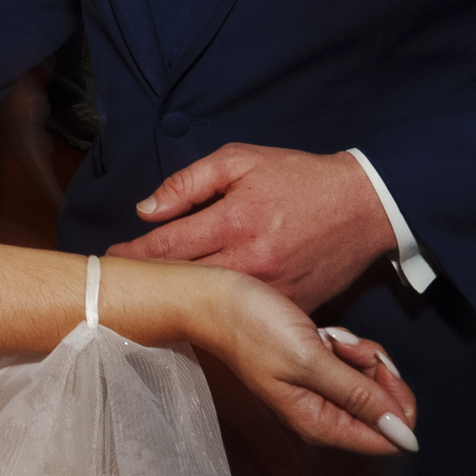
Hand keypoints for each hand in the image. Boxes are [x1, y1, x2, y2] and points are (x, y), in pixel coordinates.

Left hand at [108, 143, 395, 311]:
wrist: (364, 205)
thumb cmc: (298, 178)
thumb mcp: (241, 160)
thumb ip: (188, 183)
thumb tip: (146, 210)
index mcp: (233, 220)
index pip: (167, 245)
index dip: (133, 255)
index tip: (111, 259)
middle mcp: (249, 261)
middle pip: (182, 279)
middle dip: (147, 281)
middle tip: (118, 284)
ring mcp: (272, 290)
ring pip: (212, 303)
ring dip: (178, 300)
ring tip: (148, 298)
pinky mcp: (292, 307)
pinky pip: (248, 316)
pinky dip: (221, 314)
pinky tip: (198, 311)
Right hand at [190, 266, 418, 456]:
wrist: (215, 300)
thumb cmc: (253, 328)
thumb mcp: (310, 360)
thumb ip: (359, 397)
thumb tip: (405, 437)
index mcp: (320, 424)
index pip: (387, 438)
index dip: (397, 404)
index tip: (376, 369)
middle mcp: (323, 414)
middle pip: (383, 408)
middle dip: (377, 372)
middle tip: (345, 346)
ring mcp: (319, 391)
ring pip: (370, 382)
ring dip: (360, 353)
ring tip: (330, 337)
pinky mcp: (316, 369)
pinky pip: (352, 365)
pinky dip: (347, 346)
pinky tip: (326, 334)